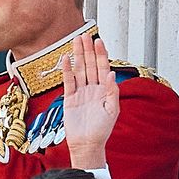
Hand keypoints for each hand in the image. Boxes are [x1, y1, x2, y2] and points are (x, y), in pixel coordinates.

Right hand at [63, 35, 118, 168]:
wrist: (87, 144)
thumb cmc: (101, 130)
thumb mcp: (112, 110)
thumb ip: (112, 92)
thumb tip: (111, 73)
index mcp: (104, 90)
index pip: (103, 67)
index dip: (101, 54)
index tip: (98, 41)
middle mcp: (93, 88)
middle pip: (90, 65)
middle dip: (88, 50)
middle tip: (85, 34)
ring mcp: (81, 92)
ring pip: (79, 69)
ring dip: (78, 55)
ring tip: (76, 40)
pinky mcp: (70, 98)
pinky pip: (68, 81)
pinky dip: (67, 70)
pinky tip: (65, 58)